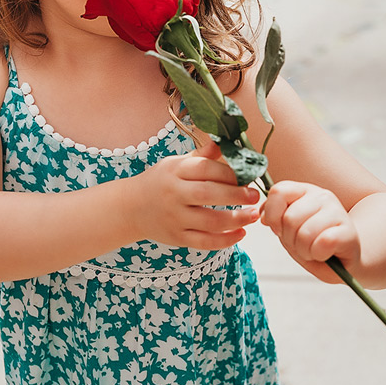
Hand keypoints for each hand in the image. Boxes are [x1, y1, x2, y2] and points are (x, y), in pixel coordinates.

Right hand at [131, 141, 261, 249]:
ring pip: (209, 221)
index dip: (229, 172)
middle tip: (254, 195)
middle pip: (208, 194)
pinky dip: (225, 240)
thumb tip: (226, 142)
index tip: (247, 175)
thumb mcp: (176, 163)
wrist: (130, 208)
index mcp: (175, 171)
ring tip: (254, 215)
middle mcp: (173, 194)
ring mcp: (174, 218)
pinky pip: (204, 242)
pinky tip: (241, 233)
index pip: (205, 169)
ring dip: (236, 219)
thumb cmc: (161, 181)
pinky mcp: (177, 237)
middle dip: (236, 195)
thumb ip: (201, 156)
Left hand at [261, 181, 360, 283]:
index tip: (278, 230)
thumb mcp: (289, 230)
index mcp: (304, 191)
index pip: (279, 191)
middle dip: (290, 240)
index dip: (273, 215)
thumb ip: (274, 218)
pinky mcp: (348, 231)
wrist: (346, 259)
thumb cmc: (315, 244)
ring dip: (305, 251)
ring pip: (305, 233)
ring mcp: (337, 212)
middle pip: (289, 218)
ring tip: (314, 251)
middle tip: (302, 245)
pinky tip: (325, 254)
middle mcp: (322, 196)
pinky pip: (322, 243)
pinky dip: (318, 255)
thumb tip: (263, 216)